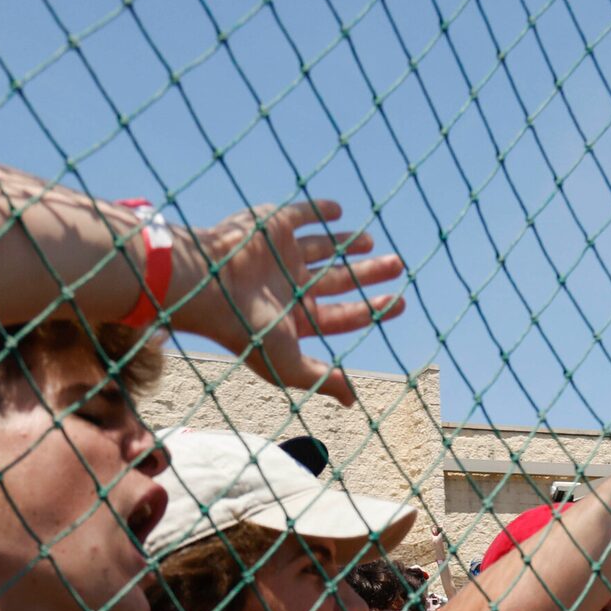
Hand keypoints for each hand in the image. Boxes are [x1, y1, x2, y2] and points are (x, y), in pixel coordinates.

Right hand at [170, 201, 406, 406]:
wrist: (209, 286)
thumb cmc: (246, 331)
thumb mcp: (289, 364)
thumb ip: (322, 379)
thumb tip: (353, 402)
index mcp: (295, 318)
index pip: (342, 315)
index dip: (373, 309)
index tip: (401, 302)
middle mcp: (289, 285)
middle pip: (339, 279)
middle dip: (368, 274)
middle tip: (398, 264)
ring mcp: (280, 255)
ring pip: (322, 247)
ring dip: (346, 243)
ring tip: (370, 240)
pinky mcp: (271, 225)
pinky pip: (300, 215)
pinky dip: (319, 210)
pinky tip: (338, 209)